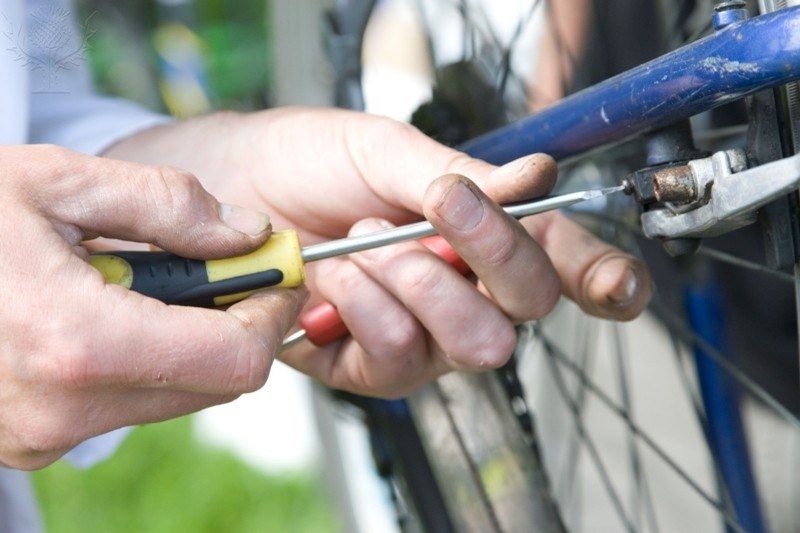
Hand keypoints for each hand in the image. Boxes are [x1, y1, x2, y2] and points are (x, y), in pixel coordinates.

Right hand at [0, 145, 305, 468]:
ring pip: (174, 397)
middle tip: (224, 264)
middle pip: (213, 384)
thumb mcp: (55, 182)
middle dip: (235, 322)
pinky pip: (124, 404)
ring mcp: (42, 435)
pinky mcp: (29, 440)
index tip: (276, 272)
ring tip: (147, 278)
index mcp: (78, 343)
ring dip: (188, 339)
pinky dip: (144, 359)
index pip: (235, 359)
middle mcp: (64, 409)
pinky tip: (110, 310)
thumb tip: (244, 232)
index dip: (271, 313)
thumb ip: (166, 206)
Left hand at [106, 108, 651, 397]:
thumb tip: (536, 177)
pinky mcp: (367, 367)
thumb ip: (460, 173)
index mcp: (479, 234)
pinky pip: (397, 358)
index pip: (560, 263)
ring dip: (410, 279)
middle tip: (440, 204)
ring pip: (469, 341)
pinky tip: (331, 279)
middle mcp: (461, 293)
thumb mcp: (382, 148)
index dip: (601, 276)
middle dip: (488, 252)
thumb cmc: (304, 158)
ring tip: (357, 238)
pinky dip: (364, 308)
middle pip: (526, 307)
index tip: (617, 284)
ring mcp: (419, 336)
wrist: (226, 188)